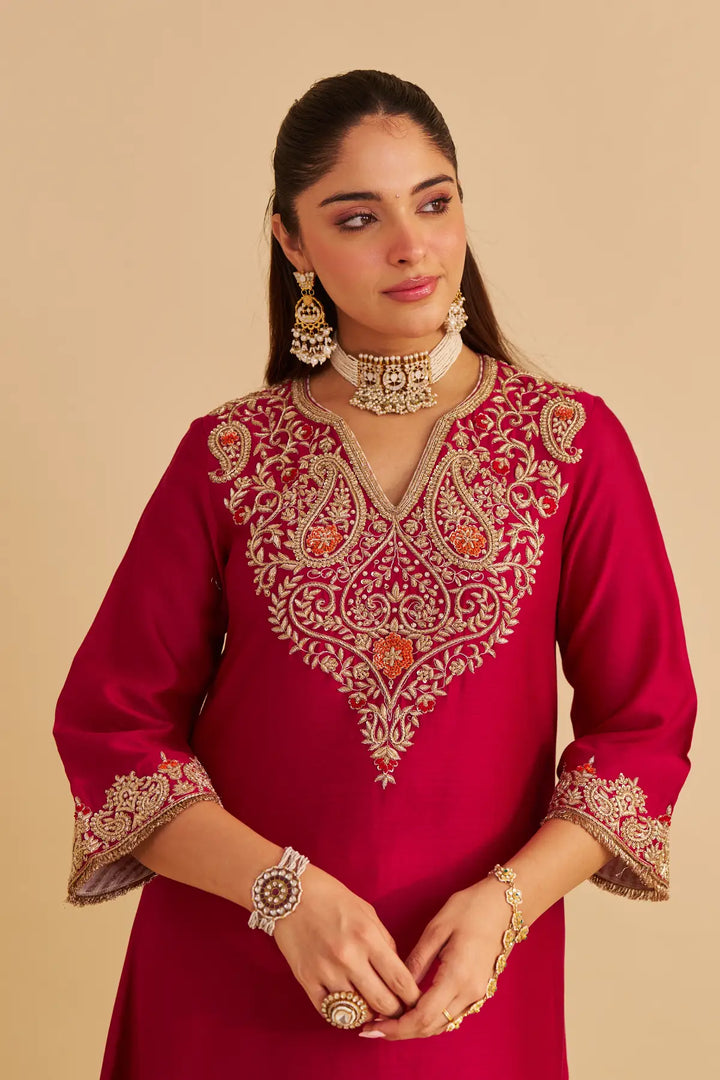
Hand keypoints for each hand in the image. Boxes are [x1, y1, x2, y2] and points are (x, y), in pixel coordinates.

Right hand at [272, 863, 421, 1025]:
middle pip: (383, 1003)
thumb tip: (396, 972)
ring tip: (371, 1007)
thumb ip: (384, 942)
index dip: (413, 998)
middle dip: (395, 1011)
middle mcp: (349, 957)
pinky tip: (348, 1006)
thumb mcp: (367, 912)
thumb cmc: (332, 898)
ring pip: (358, 1012)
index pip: (400, 980)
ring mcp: (326, 971)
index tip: (415, 1003)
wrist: (291, 893)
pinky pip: (330, 1013)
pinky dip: (343, 1015)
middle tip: (396, 1010)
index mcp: (367, 937)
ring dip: (368, 1014)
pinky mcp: (306, 980)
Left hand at [358, 876, 511, 1040]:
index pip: (422, 1017)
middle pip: (431, 1027)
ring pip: (442, 1025)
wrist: (503, 905)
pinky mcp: (480, 991)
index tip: (372, 1026)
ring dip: (415, 1028)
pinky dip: (430, 1019)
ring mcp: (478, 994)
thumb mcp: (436, 929)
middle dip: (400, 1032)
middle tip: (373, 1028)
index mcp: (457, 976)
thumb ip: (417, 961)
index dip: (396, 1026)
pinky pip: (452, 1015)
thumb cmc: (469, 909)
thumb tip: (396, 988)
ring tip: (387, 1022)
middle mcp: (470, 993)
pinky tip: (412, 1011)